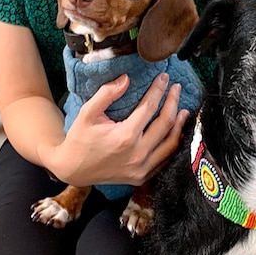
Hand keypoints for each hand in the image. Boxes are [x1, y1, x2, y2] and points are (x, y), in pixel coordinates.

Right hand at [50, 72, 188, 186]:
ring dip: (179, 125)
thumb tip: (127, 78)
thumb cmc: (79, 139)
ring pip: (170, 144)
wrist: (72, 169)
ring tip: (183, 109)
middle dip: (172, 102)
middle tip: (176, 88)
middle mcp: (137, 154)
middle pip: (164, 124)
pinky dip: (173, 145)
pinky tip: (175, 133)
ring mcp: (141, 169)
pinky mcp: (142, 177)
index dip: (158, 90)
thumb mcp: (88, 112)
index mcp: (125, 137)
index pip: (149, 108)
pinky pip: (165, 160)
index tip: (164, 77)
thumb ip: (107, 93)